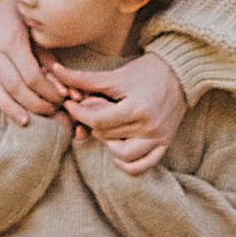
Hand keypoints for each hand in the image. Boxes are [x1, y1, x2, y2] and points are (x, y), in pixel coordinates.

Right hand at [0, 0, 67, 122]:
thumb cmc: (17, 15)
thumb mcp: (35, 30)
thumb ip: (47, 57)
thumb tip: (64, 87)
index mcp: (12, 40)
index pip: (31, 75)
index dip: (48, 91)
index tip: (62, 97)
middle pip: (16, 87)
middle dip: (37, 102)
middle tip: (54, 109)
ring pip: (0, 92)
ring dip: (20, 109)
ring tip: (36, 119)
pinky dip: (5, 106)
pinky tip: (19, 117)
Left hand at [61, 51, 187, 176]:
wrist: (179, 73)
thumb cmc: (145, 72)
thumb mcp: (116, 75)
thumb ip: (85, 79)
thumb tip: (55, 71)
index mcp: (137, 107)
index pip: (98, 120)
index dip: (79, 113)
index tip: (70, 104)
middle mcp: (149, 126)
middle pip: (108, 135)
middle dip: (92, 123)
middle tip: (89, 109)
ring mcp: (158, 137)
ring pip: (122, 154)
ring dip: (108, 143)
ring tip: (105, 128)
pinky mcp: (164, 144)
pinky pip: (143, 165)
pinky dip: (127, 163)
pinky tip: (116, 152)